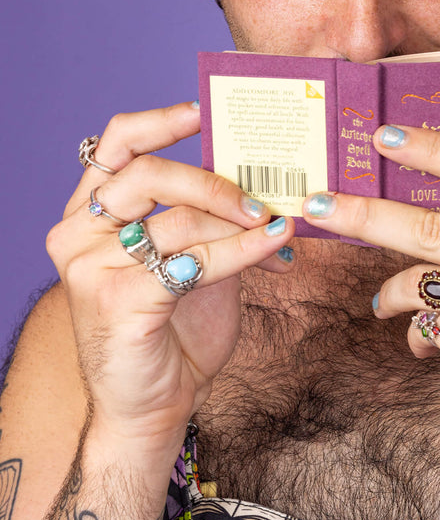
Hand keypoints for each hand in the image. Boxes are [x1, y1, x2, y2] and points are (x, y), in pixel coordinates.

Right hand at [47, 102, 294, 450]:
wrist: (152, 406)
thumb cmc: (172, 331)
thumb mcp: (190, 262)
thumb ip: (210, 223)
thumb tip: (269, 187)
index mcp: (89, 216)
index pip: (114, 148)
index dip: (158, 121)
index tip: (204, 112)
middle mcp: (78, 235)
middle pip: (147, 174)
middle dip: (213, 180)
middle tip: (261, 196)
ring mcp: (92, 268)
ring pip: (176, 218)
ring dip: (240, 220)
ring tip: (281, 225)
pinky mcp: (118, 301)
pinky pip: (194, 260)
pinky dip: (244, 250)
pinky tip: (276, 248)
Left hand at [301, 125, 439, 464]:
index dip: (433, 149)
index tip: (385, 136)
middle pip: (431, 226)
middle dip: (364, 215)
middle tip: (319, 205)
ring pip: (420, 278)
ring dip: (389, 292)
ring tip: (381, 303)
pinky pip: (426, 323)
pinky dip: (418, 332)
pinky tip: (425, 343)